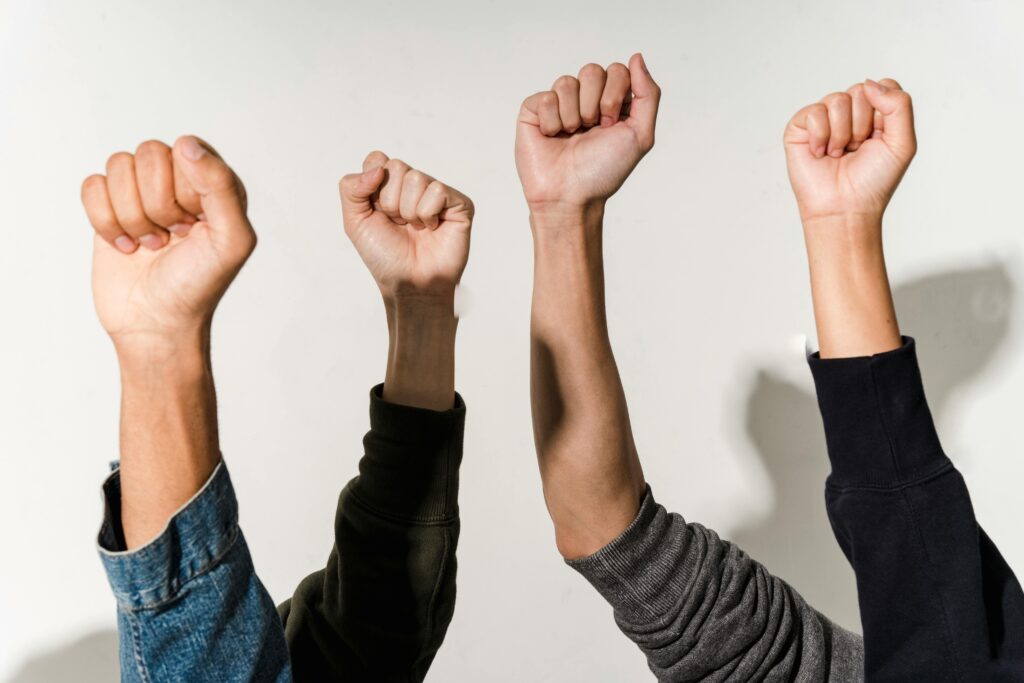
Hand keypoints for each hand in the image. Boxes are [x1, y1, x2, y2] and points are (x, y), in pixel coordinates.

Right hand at [81, 137, 255, 351]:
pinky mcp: (109, 208)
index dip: (184, 191)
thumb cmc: (199, 285)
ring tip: (152, 243)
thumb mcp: (231, 240)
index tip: (195, 226)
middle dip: (156, 204)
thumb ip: (220, 187)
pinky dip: (105, 221)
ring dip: (131, 215)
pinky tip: (126, 246)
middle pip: (149, 154)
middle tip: (172, 236)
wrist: (156, 324)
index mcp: (215, 183)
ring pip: (118, 166)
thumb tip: (186, 144)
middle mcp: (179, 181)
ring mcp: (142, 193)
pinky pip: (92, 185)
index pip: (186, 151)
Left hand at [339, 152, 472, 300]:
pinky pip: (437, 191)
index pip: (377, 159)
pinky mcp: (458, 203)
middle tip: (398, 224)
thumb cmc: (385, 256)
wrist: (410, 283)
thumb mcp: (354, 221)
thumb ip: (351, 188)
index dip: (372, 187)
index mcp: (389, 185)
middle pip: (396, 167)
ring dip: (409, 211)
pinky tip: (432, 228)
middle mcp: (413, 185)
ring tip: (415, 229)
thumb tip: (379, 168)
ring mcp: (437, 193)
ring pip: (416, 178)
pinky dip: (428, 215)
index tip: (378, 213)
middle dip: (390, 202)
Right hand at [515, 53, 659, 212]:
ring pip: (567, 82)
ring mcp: (558, 103)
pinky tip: (551, 137)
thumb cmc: (604, 172)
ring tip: (570, 136)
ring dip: (573, 116)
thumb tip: (637, 57)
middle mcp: (585, 99)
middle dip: (595, 105)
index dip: (615, 96)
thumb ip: (648, 94)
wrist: (570, 197)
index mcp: (611, 101)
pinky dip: (552, 122)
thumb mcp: (640, 135)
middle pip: (592, 70)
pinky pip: (545, 97)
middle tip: (591, 131)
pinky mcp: (533, 111)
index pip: (618, 70)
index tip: (611, 126)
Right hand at [784, 79, 915, 223]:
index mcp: (876, 113)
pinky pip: (814, 112)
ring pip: (837, 99)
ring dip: (841, 133)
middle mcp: (849, 113)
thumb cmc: (873, 181)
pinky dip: (820, 136)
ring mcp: (823, 119)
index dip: (883, 111)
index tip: (879, 138)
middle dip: (862, 124)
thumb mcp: (903, 143)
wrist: (845, 208)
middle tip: (856, 149)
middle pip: (861, 90)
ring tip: (838, 154)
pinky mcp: (799, 128)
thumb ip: (899, 105)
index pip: (884, 86)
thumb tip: (869, 84)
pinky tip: (820, 153)